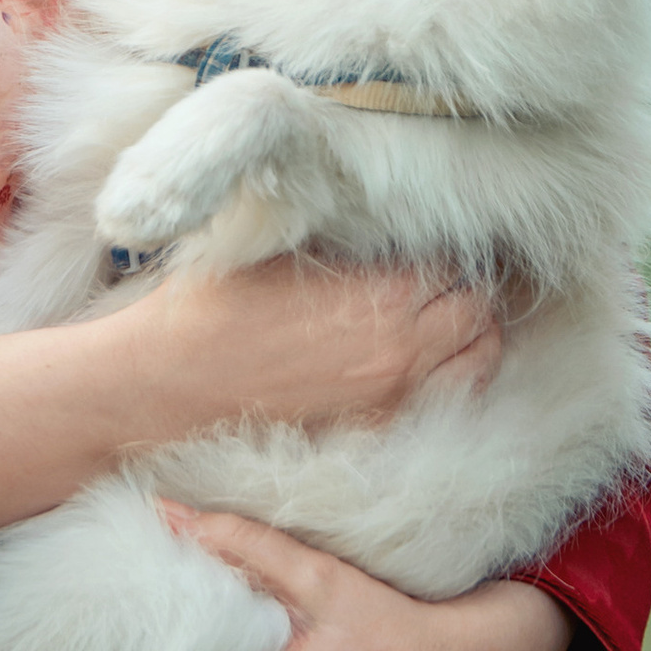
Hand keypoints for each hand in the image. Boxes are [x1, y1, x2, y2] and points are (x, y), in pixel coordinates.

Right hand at [126, 257, 501, 441]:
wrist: (170, 384)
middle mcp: (402, 354)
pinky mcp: (377, 434)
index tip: (433, 237)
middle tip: (445, 271)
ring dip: (472, 332)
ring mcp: (394, 402)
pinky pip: (451, 402)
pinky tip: (429, 356)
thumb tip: (383, 217)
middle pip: (480, 311)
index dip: (447, 245)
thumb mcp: (281, 245)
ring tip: (446, 312)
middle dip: (469, 285)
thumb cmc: (215, 306)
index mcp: (382, 298)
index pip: (455, 262)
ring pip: (479, 361)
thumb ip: (346, 236)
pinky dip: (455, 375)